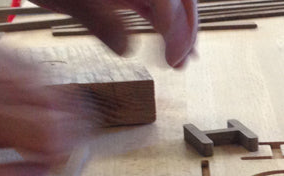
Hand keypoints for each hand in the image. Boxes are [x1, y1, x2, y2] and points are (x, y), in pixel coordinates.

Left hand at [31, 0, 197, 66]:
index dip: (176, 24)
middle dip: (184, 27)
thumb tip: (125, 48)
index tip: (173, 54)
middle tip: (180, 61)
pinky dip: (163, 21)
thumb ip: (98, 20)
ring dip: (178, 27)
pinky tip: (169, 43)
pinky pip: (154, 2)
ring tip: (179, 58)